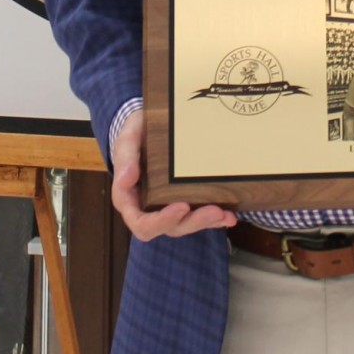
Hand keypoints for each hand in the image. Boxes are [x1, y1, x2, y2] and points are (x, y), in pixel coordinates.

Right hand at [109, 109, 237, 241]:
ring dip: (206, 222)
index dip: (161, 221)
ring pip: (186, 224)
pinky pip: (197, 216)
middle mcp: (148, 208)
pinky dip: (214, 219)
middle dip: (193, 222)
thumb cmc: (135, 133)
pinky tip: (229, 216)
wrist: (148, 125)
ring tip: (225, 214)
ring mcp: (166, 206)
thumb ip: (125, 156)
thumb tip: (125, 179)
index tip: (181, 206)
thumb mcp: (127, 138)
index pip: (141, 222)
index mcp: (129, 199)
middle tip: (214, 210)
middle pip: (169, 227)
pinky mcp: (183, 201)